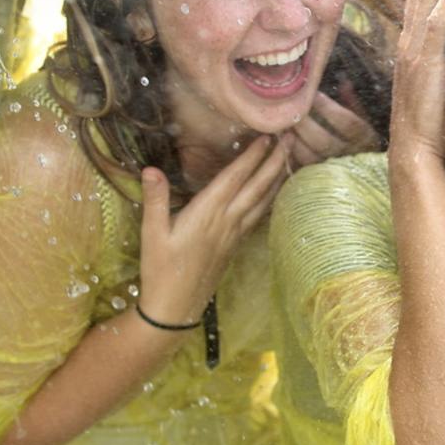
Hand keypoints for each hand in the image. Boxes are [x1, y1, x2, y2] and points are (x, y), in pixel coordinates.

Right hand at [136, 136, 287, 325]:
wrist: (175, 307)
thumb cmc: (160, 269)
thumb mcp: (151, 234)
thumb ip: (155, 200)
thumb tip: (151, 169)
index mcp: (207, 213)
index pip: (235, 178)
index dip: (253, 156)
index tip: (268, 136)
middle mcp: (227, 221)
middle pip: (257, 186)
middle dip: (275, 161)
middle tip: (292, 139)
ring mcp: (234, 234)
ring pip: (263, 201)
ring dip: (277, 178)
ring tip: (290, 159)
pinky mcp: (235, 245)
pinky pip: (259, 216)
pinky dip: (270, 200)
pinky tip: (275, 193)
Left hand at [284, 91, 381, 167]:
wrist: (367, 172)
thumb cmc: (364, 137)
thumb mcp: (365, 118)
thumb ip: (354, 102)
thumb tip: (344, 83)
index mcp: (365, 139)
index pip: (347, 123)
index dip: (329, 108)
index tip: (314, 94)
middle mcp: (349, 156)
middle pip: (323, 141)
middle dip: (304, 123)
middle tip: (290, 107)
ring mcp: (332, 170)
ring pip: (308, 156)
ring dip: (293, 138)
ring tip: (281, 121)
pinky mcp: (318, 178)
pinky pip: (299, 168)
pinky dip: (288, 152)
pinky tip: (281, 138)